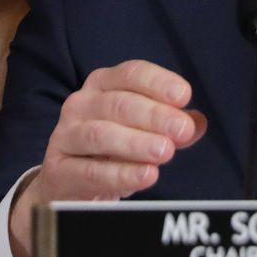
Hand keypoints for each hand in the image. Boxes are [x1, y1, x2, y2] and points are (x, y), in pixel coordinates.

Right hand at [7, 60, 207, 256]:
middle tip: (182, 129)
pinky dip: (120, 173)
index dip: (158, 82)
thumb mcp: (142, 130)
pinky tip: (146, 175)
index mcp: (102, 84)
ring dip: (136, 142)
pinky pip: (90, 171)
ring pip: (100, 134)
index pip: (131, 73)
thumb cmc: (111, 148)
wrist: (69, 183)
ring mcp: (65, 135)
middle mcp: (81, 104)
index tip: (184, 96)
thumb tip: (198, 123)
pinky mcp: (58, 169)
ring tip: (166, 152)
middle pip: (118, 103)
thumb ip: (171, 125)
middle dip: (154, 115)